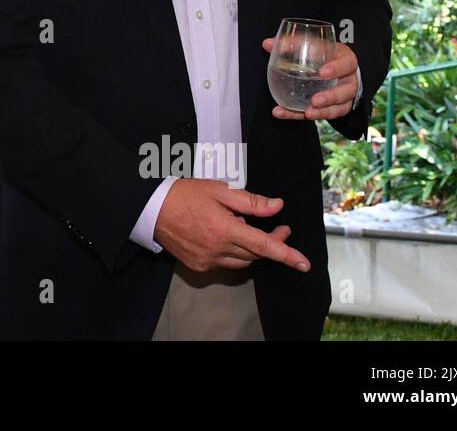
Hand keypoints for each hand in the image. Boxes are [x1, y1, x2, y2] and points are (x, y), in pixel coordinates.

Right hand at [153, 178, 309, 273]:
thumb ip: (250, 201)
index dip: (286, 254)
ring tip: (245, 228)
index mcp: (225, 229)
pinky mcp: (198, 266)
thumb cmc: (185, 194)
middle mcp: (218, 249)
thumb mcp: (219, 190)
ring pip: (241, 261)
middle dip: (270, 242)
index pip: (264, 245)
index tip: (304, 264)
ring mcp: (207, 260)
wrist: (151, 208)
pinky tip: (225, 237)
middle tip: (277, 227)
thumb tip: (277, 206)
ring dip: (251, 249)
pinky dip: (232, 253)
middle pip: (255, 253)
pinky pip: (224, 264)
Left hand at [262, 38, 359, 120]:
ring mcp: (345, 97)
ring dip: (323, 112)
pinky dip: (301, 116)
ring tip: (307, 113)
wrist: (333, 67)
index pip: (347, 64)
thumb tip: (267, 43)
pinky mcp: (335, 109)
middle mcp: (349, 80)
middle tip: (315, 100)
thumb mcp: (312, 45)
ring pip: (339, 108)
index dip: (337, 68)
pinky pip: (321, 115)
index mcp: (346, 60)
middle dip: (331, 97)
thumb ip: (291, 43)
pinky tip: (284, 113)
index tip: (322, 72)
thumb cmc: (323, 54)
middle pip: (346, 91)